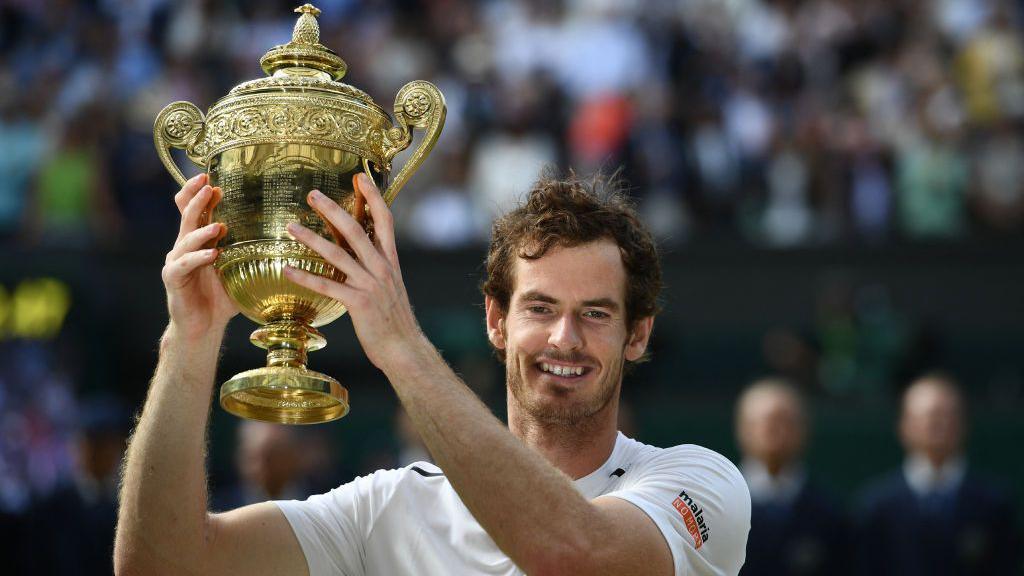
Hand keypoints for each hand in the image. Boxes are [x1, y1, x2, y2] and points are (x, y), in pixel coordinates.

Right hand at [162, 173, 237, 340]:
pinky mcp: (173, 278)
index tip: (211, 178)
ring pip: (185, 239)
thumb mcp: (240, 269)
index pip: (194, 210)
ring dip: (202, 230)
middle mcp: (184, 246)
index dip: (198, 193)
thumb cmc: (222, 297)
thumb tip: (288, 239)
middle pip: (187, 216)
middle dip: (197, 200)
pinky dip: (198, 258)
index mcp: (199, 241)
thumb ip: (253, 253)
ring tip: (218, 226)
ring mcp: (176, 261)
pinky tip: (212, 255)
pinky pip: (183, 265)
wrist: (203, 326)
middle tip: (209, 186)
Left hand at [283, 173, 424, 370]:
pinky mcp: (359, 303)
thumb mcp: (390, 287)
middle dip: (333, 210)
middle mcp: (382, 268)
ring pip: (338, 255)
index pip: (385, 221)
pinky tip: (287, 270)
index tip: (359, 178)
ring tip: (290, 227)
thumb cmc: (394, 320)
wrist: (404, 348)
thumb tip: (361, 252)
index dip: (374, 197)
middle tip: (312, 195)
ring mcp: (370, 285)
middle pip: (357, 230)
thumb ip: (376, 267)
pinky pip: (328, 286)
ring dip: (312, 239)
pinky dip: (305, 277)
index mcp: (390, 261)